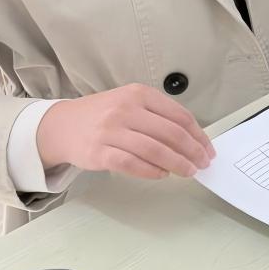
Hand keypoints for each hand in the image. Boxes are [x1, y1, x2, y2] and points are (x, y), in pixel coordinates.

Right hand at [35, 85, 213, 178]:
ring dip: (177, 164)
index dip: (199, 136)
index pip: (180, 116)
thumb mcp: (131, 103)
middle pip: (171, 134)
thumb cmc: (103, 116)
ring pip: (155, 150)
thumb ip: (159, 116)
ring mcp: (110, 131)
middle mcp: (124, 110)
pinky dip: (152, 171)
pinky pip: (132, 164)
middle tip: (202, 164)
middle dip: (193, 152)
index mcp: (138, 94)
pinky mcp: (98, 152)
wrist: (60, 125)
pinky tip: (162, 174)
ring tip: (188, 172)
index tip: (208, 150)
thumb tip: (194, 140)